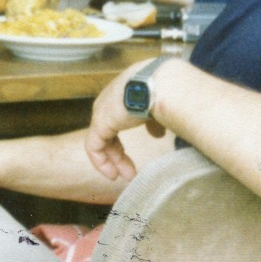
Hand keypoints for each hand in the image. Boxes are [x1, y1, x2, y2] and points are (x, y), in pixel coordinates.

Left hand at [84, 62, 165, 182]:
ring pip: (101, 141)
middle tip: (131, 173)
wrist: (160, 84)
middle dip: (119, 154)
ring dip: (113, 161)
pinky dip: (101, 162)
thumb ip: (154, 121)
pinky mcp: (99, 122)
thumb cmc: (166, 91)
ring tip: (126, 176)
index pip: (119, 119)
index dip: (126, 139)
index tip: (137, 156)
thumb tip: (158, 135)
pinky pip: (94, 147)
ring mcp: (102, 110)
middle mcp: (109, 100)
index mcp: (123, 93)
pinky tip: (113, 175)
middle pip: (109, 132)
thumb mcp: (160, 108)